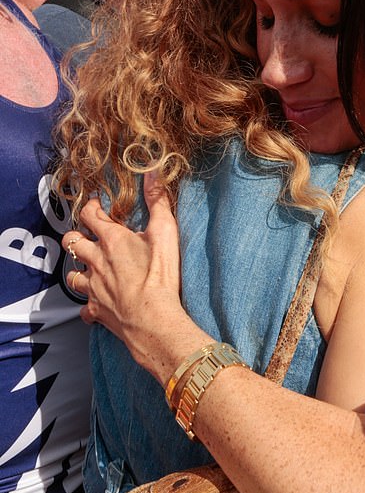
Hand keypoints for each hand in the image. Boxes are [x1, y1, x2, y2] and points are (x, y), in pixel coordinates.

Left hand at [62, 173, 187, 377]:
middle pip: (72, 242)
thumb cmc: (160, 276)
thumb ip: (158, 202)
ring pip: (71, 275)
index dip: (91, 207)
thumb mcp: (166, 232)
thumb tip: (153, 173)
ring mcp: (93, 287)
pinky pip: (83, 308)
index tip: (98, 206)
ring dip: (78, 270)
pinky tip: (97, 304)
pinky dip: (88, 306)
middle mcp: (96, 261)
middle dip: (76, 236)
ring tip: (89, 269)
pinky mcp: (96, 310)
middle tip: (88, 236)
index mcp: (112, 240)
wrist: (153, 319)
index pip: (89, 215)